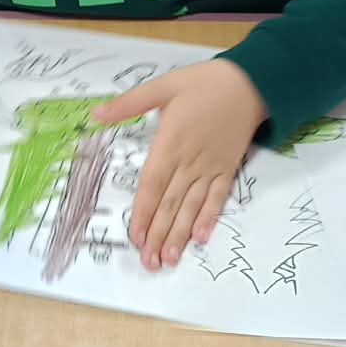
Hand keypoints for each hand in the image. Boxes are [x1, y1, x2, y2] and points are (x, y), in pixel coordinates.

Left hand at [92, 59, 264, 270]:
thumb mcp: (163, 86)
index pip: (152, 186)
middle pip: (170, 204)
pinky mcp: (227, 169)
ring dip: (180, 234)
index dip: (144, 213)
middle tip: (149, 262)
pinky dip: (209, 218)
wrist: (250, 83)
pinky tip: (201, 238)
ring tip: (170, 258)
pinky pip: (217, 198)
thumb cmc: (203, 83)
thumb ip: (128, 103)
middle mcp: (189, 162)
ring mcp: (210, 168)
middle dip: (159, 235)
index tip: (137, 236)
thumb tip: (96, 115)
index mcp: (170, 144)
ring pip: (191, 207)